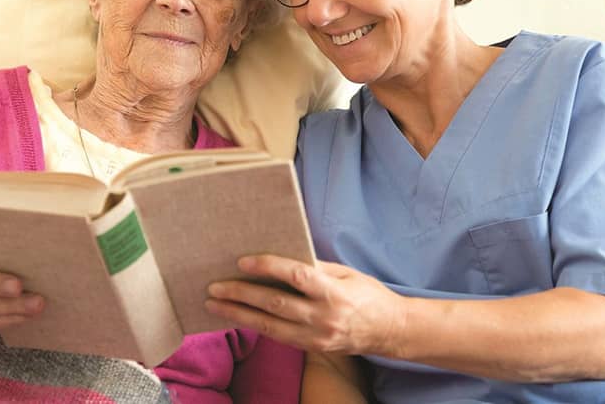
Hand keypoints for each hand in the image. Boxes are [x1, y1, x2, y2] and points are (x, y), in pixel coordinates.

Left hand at [205, 255, 405, 355]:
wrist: (390, 330)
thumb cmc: (368, 294)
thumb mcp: (346, 272)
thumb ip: (315, 267)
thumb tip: (280, 256)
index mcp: (334, 292)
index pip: (296, 277)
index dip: (268, 267)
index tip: (242, 261)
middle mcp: (324, 317)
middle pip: (275, 304)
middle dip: (241, 295)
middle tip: (214, 287)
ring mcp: (317, 337)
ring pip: (270, 326)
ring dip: (239, 314)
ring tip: (214, 305)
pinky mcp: (312, 348)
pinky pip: (277, 336)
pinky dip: (254, 326)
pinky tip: (237, 317)